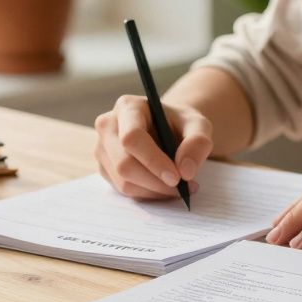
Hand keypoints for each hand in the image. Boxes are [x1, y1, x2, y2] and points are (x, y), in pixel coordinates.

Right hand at [94, 95, 212, 198]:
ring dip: (155, 191)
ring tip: (180, 187)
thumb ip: (198, 143)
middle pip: (124, 164)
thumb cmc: (180, 124)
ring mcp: (102, 148)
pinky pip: (124, 190)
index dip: (153, 160)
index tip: (177, 177)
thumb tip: (185, 171)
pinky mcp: (104, 168)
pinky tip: (165, 187)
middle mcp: (107, 125)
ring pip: (123, 181)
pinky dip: (148, 194)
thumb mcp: (198, 125)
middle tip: (184, 187)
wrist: (167, 129)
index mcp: (127, 107)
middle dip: (156, 181)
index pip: (131, 137)